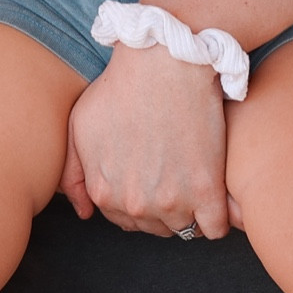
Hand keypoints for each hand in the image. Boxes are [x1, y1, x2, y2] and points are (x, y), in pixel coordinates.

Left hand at [61, 41, 233, 238]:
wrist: (162, 63)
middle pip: (155, 226)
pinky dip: (217, 215)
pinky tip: (213, 191)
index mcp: (104, 192)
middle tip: (172, 174)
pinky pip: (217, 228)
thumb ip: (75, 174)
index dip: (137, 198)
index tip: (150, 178)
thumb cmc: (119, 87)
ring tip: (192, 179)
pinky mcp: (207, 192)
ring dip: (190, 211)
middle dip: (162, 206)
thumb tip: (85, 212)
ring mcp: (173, 201)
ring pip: (185, 229)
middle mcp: (136, 204)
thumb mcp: (80, 126)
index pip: (123, 218)